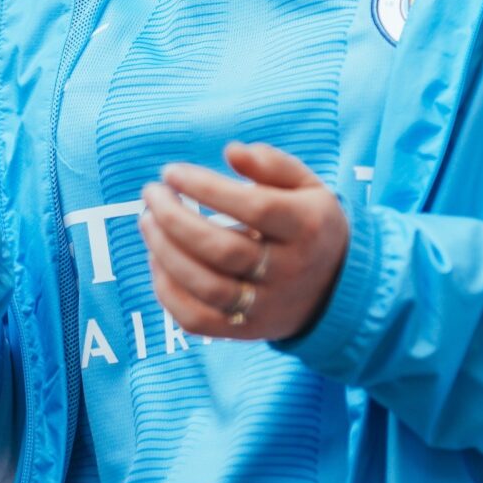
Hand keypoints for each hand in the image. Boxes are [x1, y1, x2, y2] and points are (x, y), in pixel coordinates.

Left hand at [140, 143, 349, 342]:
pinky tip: (157, 259)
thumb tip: (231, 151)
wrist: (335, 288)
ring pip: (207, 287)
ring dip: (166, 253)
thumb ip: (272, 165)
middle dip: (176, 220)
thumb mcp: (307, 186)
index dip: (208, 188)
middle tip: (151, 193)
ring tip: (147, 221)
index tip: (172, 171)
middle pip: (224, 251)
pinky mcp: (245, 330)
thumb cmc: (309, 224)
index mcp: (308, 228)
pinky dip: (168, 291)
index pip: (255, 208)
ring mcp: (266, 306)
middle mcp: (289, 271)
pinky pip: (197, 319)